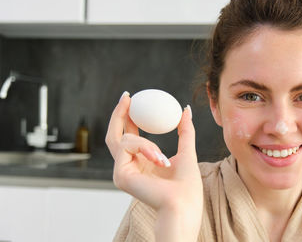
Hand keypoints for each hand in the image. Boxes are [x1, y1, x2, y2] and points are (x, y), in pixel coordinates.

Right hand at [105, 91, 202, 238]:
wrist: (183, 203)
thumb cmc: (187, 186)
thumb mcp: (187, 151)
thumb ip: (185, 131)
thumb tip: (185, 109)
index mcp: (142, 163)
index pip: (130, 136)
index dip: (129, 116)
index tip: (133, 98)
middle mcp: (128, 167)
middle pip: (114, 135)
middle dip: (118, 113)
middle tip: (127, 97)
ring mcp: (122, 172)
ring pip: (124, 139)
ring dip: (146, 142)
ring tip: (163, 157)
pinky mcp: (120, 175)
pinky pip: (128, 147)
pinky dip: (145, 148)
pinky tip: (160, 160)